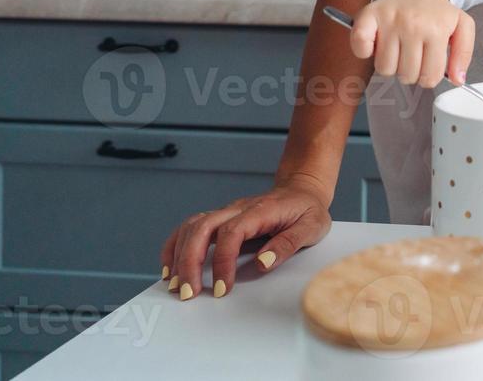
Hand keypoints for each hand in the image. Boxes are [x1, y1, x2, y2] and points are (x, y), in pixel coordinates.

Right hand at [158, 175, 332, 300]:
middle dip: (190, 261)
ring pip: (192, 226)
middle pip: (203, 227)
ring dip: (179, 254)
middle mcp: (238, 208)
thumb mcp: (311, 227)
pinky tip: (171, 266)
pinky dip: (176, 245)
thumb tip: (262, 264)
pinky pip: (191, 227)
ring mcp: (227, 212)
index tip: (221, 288)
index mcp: (261, 210)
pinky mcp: (221, 219)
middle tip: (188, 292)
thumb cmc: (308, 209)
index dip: (222, 261)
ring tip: (175, 284)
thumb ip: (288, 244)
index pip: (232, 232)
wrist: (303, 190)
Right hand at [350, 0, 475, 86]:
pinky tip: (377, 45)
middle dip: (410, 72)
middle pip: (406, 75)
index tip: (428, 65)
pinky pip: (360, 46)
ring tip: (398, 49)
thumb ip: (464, 54)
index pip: (430, 77)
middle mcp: (413, 25)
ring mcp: (390, 20)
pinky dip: (364, 51)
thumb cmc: (438, 12)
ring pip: (384, 68)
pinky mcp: (369, 15)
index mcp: (437, 30)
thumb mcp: (463, 27)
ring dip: (390, 64)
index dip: (429, 78)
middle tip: (413, 55)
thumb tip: (458, 80)